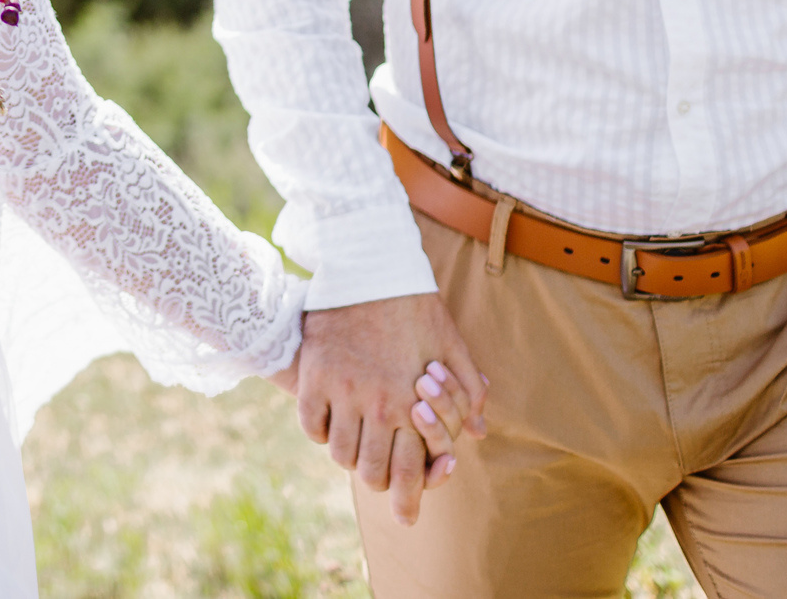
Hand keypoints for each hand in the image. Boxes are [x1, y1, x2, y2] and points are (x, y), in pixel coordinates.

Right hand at [291, 293, 488, 527]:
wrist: (370, 266)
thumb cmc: (417, 307)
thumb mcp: (453, 346)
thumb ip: (468, 392)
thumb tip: (476, 433)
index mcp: (414, 404)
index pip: (410, 472)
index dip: (408, 503)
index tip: (406, 519)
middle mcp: (378, 405)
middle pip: (371, 473)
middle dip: (378, 482)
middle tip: (379, 474)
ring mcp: (343, 391)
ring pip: (339, 454)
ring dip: (348, 455)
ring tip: (355, 443)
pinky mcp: (315, 375)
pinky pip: (311, 425)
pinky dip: (319, 432)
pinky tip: (329, 421)